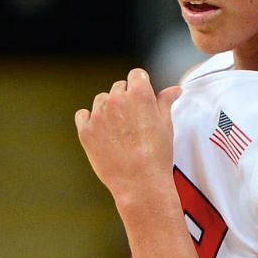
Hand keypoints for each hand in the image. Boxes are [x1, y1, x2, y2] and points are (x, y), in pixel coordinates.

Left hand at [74, 69, 181, 213]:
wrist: (140, 182)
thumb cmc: (157, 154)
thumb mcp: (166, 124)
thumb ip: (165, 101)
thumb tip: (174, 89)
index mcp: (139, 93)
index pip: (136, 75)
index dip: (141, 86)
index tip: (142, 100)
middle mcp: (116, 99)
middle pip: (118, 87)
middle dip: (125, 99)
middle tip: (133, 121)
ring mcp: (98, 114)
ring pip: (101, 100)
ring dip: (108, 109)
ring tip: (119, 131)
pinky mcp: (85, 130)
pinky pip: (83, 115)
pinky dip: (90, 120)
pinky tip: (101, 133)